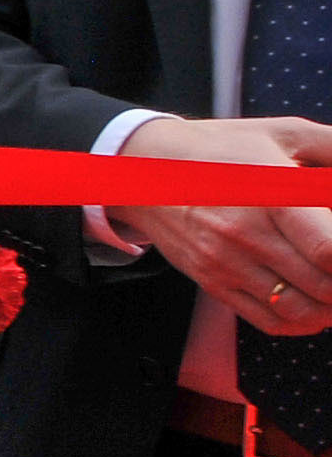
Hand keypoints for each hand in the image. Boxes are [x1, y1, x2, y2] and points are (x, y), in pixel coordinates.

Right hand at [107, 116, 331, 333]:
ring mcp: (227, 262)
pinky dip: (302, 324)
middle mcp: (247, 233)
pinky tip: (314, 307)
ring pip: (301, 310)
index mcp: (270, 193)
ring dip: (331, 308)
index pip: (330, 249)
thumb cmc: (219, 149)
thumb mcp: (282, 133)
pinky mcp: (214, 282)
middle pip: (324, 286)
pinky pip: (269, 321)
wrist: (144, 170)